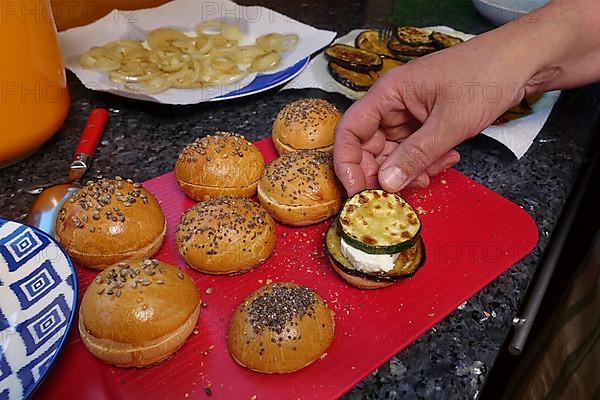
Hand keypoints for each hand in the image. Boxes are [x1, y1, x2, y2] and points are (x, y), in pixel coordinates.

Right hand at [333, 38, 530, 195]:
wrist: (523, 62)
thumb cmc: (485, 76)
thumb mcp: (450, 122)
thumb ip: (416, 155)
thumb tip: (386, 183)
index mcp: (388, 94)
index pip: (350, 131)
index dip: (348, 163)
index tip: (358, 191)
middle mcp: (393, 105)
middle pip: (369, 147)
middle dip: (384, 173)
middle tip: (400, 193)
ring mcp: (410, 114)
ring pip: (394, 154)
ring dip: (410, 170)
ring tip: (433, 173)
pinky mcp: (426, 123)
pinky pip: (415, 151)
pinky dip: (426, 162)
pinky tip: (447, 160)